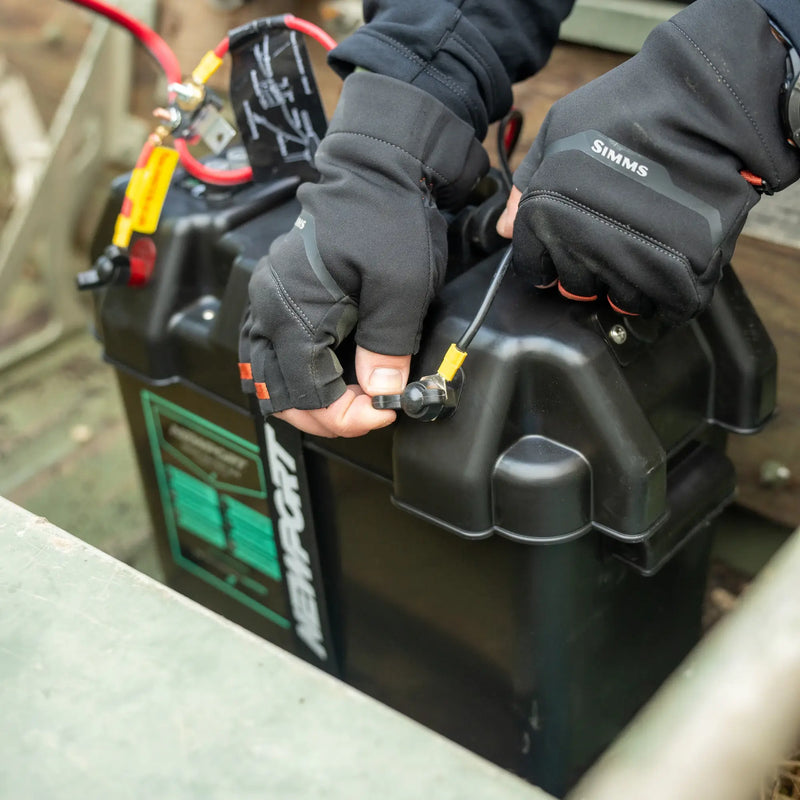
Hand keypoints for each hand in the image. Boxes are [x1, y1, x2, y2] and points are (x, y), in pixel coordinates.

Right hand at [238, 72, 486, 436]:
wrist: (376, 169)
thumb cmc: (388, 218)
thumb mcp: (400, 288)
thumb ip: (387, 347)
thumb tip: (379, 394)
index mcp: (294, 310)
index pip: (307, 392)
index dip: (345, 416)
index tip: (383, 411)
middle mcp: (269, 308)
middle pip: (279, 393)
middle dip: (324, 415)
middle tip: (367, 413)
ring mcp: (268, 300)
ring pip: (268, 377)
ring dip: (304, 401)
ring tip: (346, 403)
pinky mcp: (279, 295)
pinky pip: (269, 352)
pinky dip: (293, 376)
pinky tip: (324, 378)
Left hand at [501, 0, 799, 322]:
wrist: (703, 100)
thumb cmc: (626, 107)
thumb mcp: (558, 133)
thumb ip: (527, 183)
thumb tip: (505, 229)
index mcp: (547, 218)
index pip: (534, 269)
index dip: (549, 259)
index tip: (566, 246)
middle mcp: (583, 247)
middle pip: (576, 287)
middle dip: (588, 269)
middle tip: (611, 238)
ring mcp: (632, 262)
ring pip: (623, 300)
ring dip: (632, 281)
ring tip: (644, 245)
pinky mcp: (681, 272)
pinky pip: (669, 304)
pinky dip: (672, 291)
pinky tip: (672, 262)